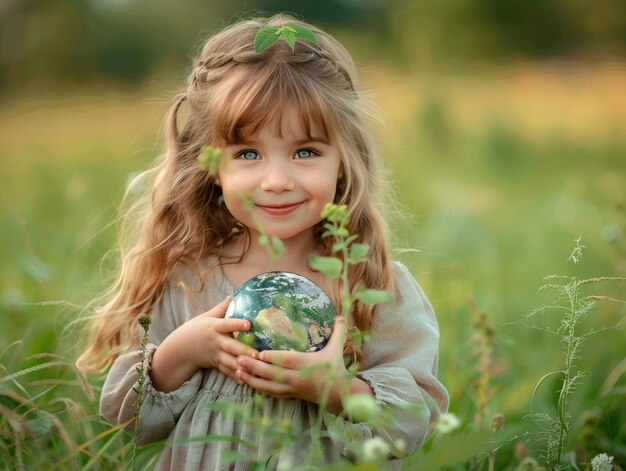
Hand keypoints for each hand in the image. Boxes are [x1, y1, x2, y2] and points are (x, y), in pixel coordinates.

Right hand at [151, 296, 257, 391]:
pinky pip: (226, 371)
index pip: (227, 324)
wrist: (180, 349)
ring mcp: (215, 354)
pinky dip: (235, 376)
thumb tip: (233, 295)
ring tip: (255, 369)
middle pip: (231, 346)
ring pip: (230, 361)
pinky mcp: (216, 364)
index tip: (248, 324)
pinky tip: (246, 380)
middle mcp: (215, 341)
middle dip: (244, 351)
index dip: (237, 324)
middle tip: (258, 354)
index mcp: (214, 327)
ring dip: (242, 366)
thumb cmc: (196, 329)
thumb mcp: (206, 317)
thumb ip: (221, 308)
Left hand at [234, 317, 354, 407]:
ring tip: (237, 371)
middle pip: (272, 374)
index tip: (259, 353)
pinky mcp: (289, 395)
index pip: (288, 361)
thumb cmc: (335, 368)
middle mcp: (297, 378)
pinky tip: (246, 381)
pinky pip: (270, 393)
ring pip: (268, 386)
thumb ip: (339, 331)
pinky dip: (258, 388)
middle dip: (255, 367)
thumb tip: (341, 314)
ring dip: (251, 379)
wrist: (338, 394)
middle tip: (239, 358)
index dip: (273, 357)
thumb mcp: (337, 349)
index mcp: (308, 365)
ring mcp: (292, 388)